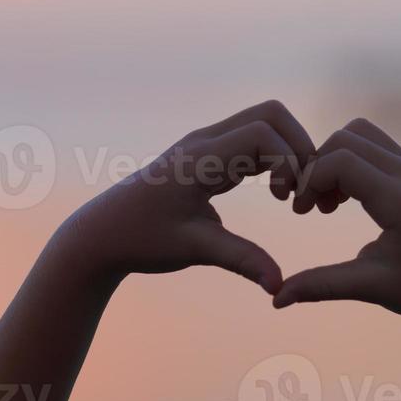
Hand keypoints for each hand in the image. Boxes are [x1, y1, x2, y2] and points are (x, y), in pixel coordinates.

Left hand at [58, 101, 314, 291]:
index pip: (263, 132)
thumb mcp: (194, 249)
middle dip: (298, 147)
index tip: (285, 200)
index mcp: (200, 158)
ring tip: (286, 196)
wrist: (102, 233)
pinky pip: (254, 139)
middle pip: (272, 114)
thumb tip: (279, 286)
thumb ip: (241, 260)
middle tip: (297, 192)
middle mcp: (206, 141)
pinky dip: (275, 158)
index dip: (288, 161)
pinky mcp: (210, 154)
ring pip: (266, 123)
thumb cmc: (141, 239)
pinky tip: (275, 193)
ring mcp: (208, 143)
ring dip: (288, 152)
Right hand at [273, 118, 400, 330]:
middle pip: (346, 138)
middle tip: (309, 207)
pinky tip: (345, 200)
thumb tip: (276, 300)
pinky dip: (351, 162)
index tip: (299, 211)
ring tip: (327, 203)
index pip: (340, 160)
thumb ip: (321, 286)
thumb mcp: (372, 287)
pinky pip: (375, 146)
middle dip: (317, 165)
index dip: (309, 179)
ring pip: (361, 134)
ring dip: (335, 159)